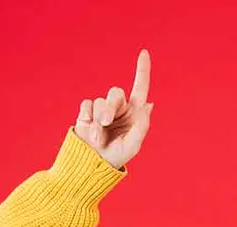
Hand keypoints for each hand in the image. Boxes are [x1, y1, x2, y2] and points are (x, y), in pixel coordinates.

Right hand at [74, 49, 153, 169]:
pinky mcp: (86, 113)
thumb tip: (149, 104)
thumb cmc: (117, 156)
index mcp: (134, 113)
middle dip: (110, 107)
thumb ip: (142, 125)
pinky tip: (89, 131)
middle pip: (115, 93)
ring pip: (100, 101)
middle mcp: (119, 109)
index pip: (140, 88)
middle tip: (105, 123)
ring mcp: (102, 110)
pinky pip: (87, 105)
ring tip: (97, 137)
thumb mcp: (133, 144)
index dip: (142, 71)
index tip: (144, 53)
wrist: (92, 164)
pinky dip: (88, 118)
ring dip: (98, 119)